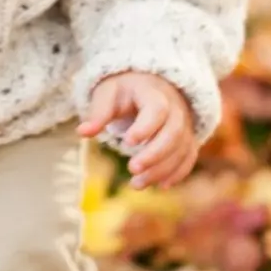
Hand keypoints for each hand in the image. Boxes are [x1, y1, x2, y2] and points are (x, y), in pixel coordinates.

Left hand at [78, 72, 197, 189]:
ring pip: (181, 148)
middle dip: (154, 154)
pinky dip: (177, 172)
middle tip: (132, 169)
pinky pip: (188, 156)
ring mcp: (184, 124)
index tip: (127, 142)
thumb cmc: (124, 90)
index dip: (145, 127)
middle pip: (173, 133)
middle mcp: (175, 109)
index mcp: (154, 93)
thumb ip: (98, 113)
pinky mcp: (187, 138)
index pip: (157, 110)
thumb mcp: (108, 94)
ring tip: (136, 184)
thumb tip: (82, 132)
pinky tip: (160, 186)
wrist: (149, 85)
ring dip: (161, 169)